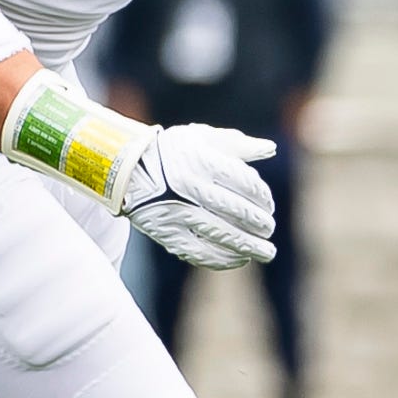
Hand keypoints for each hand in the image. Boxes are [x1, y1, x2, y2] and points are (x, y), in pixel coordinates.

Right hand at [119, 123, 278, 268]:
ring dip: (249, 246)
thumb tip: (271, 148)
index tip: (268, 205)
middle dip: (259, 223)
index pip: (244, 182)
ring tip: (266, 252)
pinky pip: (199, 252)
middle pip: (236, 210)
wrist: (126, 170)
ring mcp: (177, 212)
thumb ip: (238, 144)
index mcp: (202, 161)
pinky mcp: (166, 233)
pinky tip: (240, 259)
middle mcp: (190, 187)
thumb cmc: (172, 151)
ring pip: (222, 234)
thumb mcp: (203, 138)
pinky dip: (223, 259)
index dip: (262, 197)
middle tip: (269, 229)